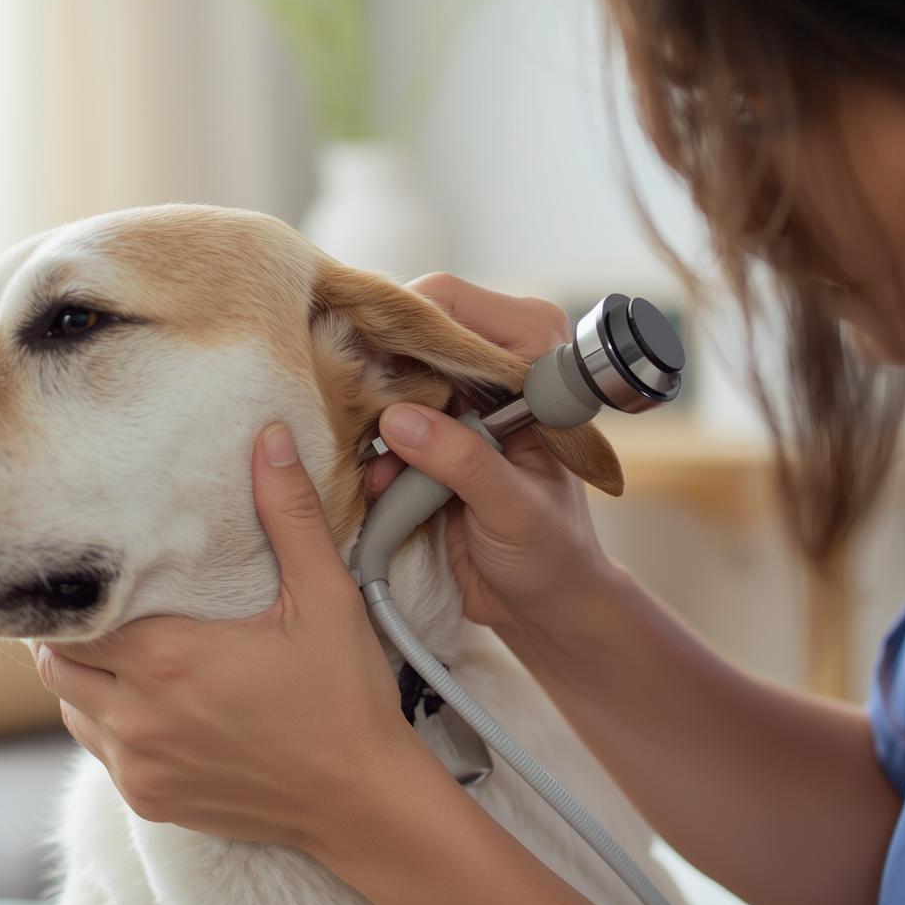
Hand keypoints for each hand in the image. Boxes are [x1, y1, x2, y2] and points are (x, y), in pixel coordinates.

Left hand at [33, 423, 430, 850]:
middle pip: (56, 662)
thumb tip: (269, 438)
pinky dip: (107, 721)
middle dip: (69, 630)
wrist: (362, 800)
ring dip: (84, 676)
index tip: (86, 565)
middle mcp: (138, 718)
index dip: (73, 589)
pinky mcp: (151, 800)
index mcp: (168, 660)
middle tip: (99, 599)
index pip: (75, 617)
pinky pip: (99, 751)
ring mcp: (140, 766)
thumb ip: (290, 515)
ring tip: (118, 645)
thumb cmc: (345, 697)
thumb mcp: (326, 598)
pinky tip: (147, 700)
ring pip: (69, 709)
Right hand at [364, 273, 620, 637]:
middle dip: (375, 371)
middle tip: (352, 413)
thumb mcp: (513, 508)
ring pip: (385, 373)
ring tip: (373, 464)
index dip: (402, 322)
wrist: (543, 601)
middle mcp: (493, 363)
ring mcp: (457, 396)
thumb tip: (398, 421)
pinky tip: (374, 480)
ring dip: (367, 415)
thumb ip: (462, 461)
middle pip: (408, 330)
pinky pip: (381, 417)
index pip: (453, 304)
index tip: (363, 361)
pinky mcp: (429, 431)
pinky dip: (368, 446)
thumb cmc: (551, 552)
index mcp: (534, 357)